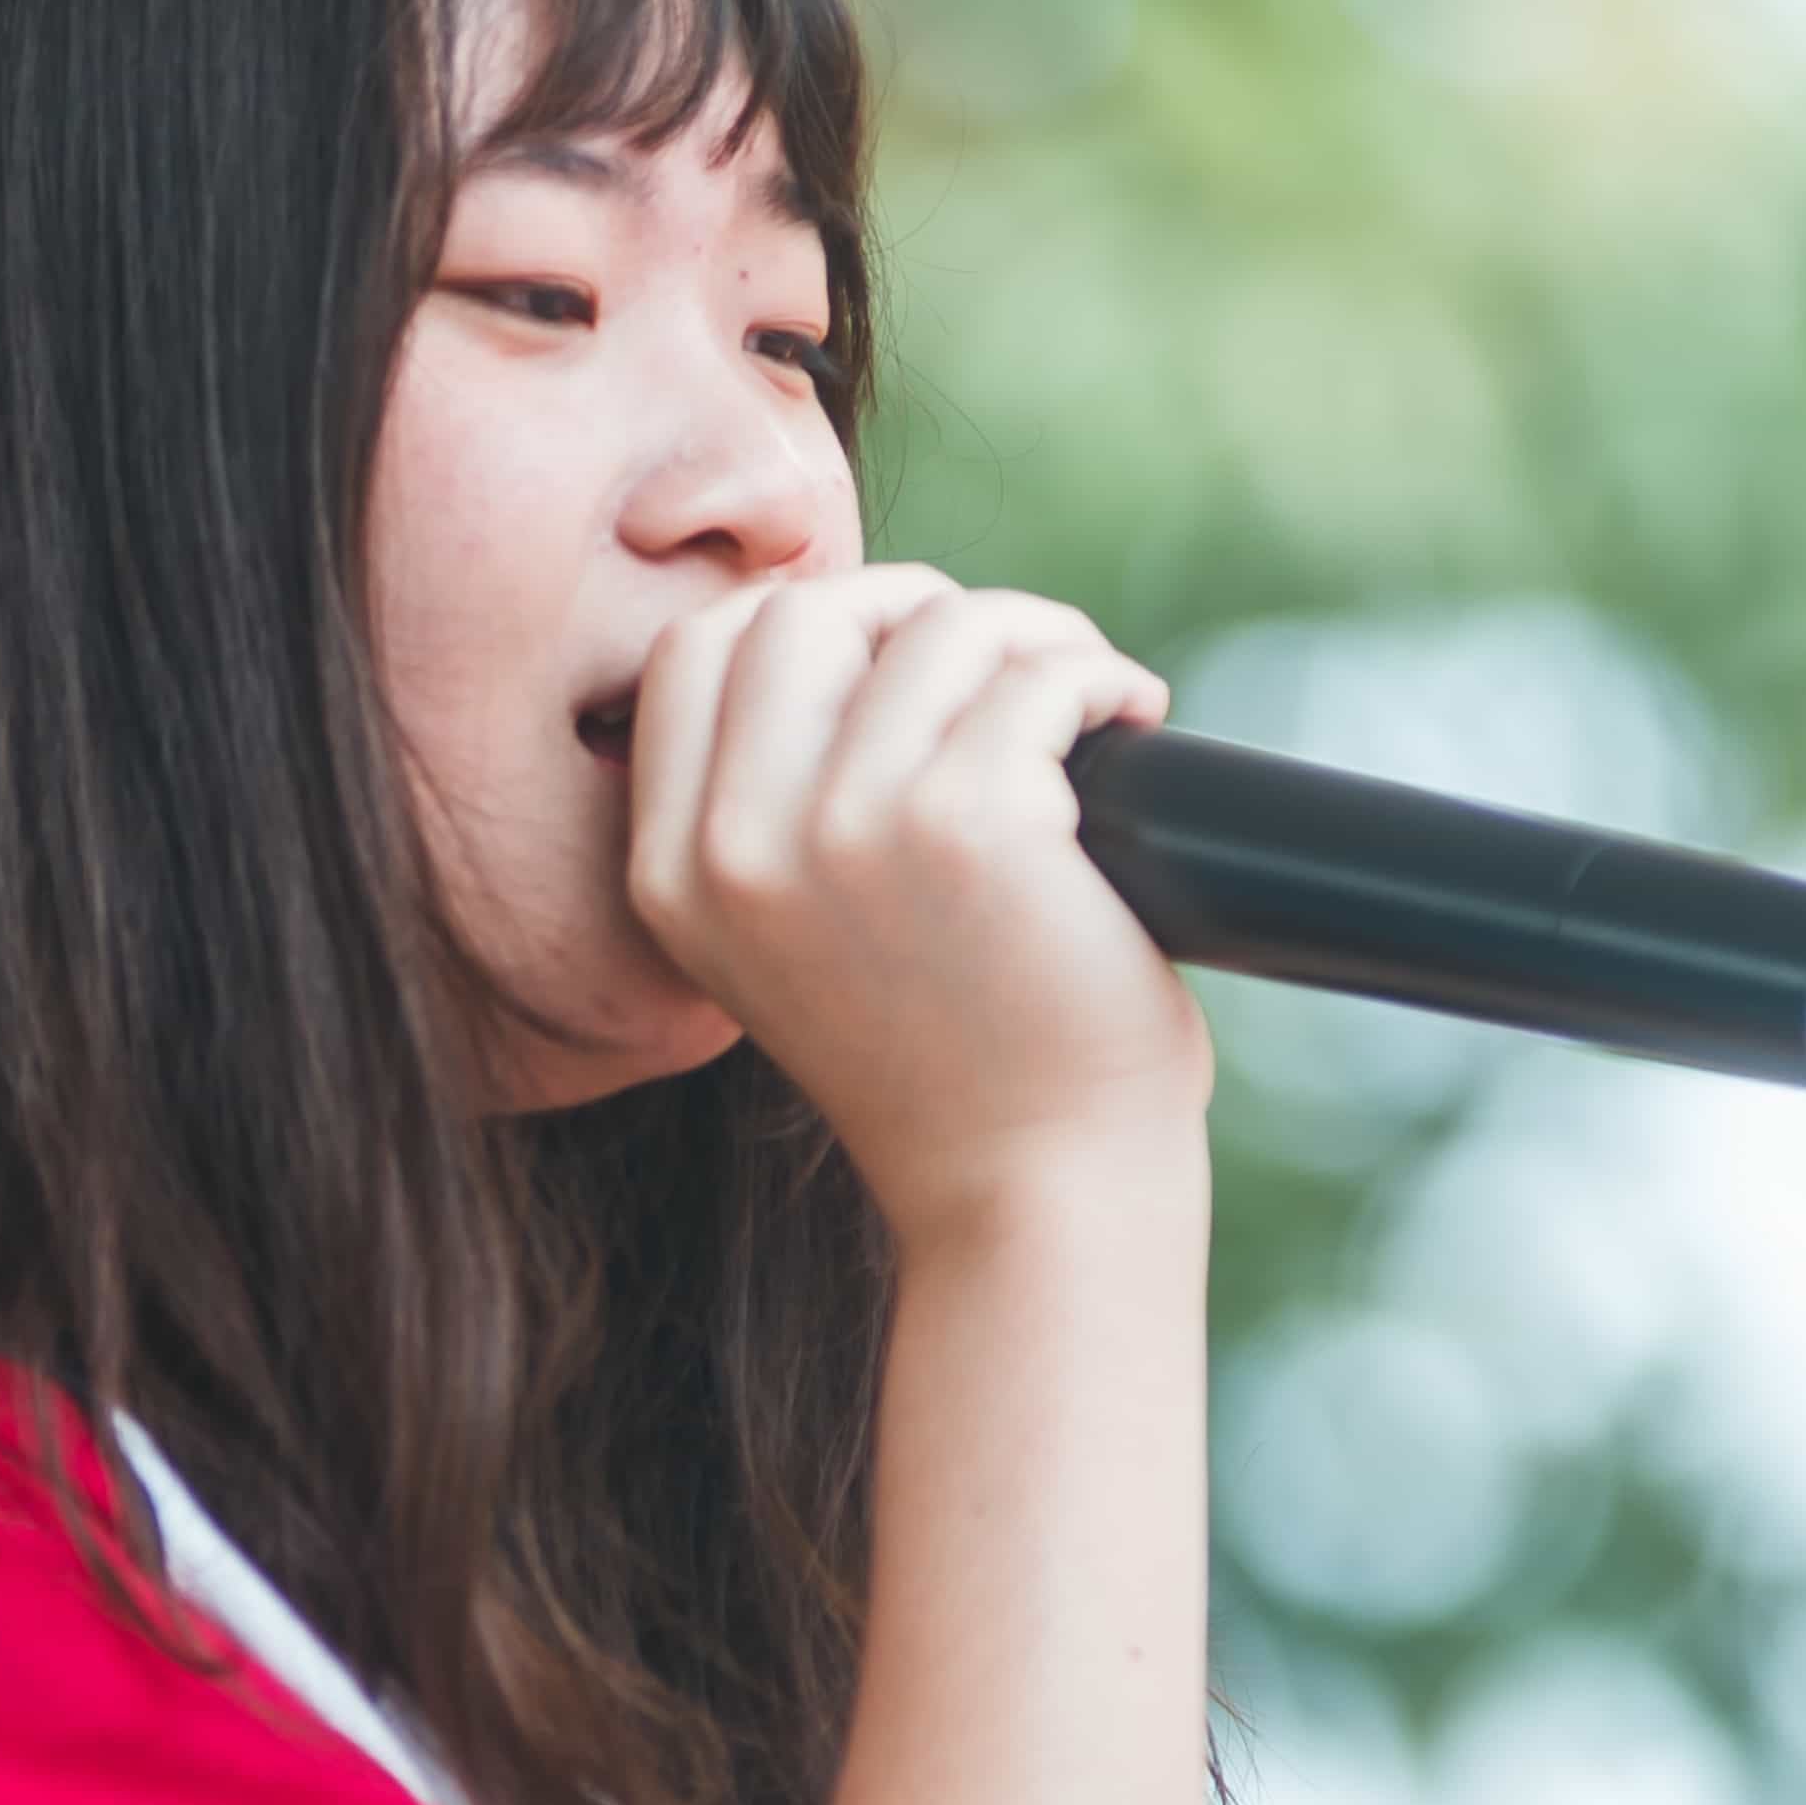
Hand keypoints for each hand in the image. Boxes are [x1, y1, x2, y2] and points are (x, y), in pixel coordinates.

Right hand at [623, 568, 1212, 1249]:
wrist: (1031, 1196)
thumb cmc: (946, 1068)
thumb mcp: (794, 944)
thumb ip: (776, 811)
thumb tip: (855, 634)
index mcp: (675, 876)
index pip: (693, 656)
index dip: (803, 624)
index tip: (898, 662)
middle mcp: (735, 847)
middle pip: (799, 614)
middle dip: (914, 608)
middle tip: (1003, 667)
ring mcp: (845, 827)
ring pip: (936, 625)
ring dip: (1033, 637)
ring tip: (1086, 698)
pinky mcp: (967, 819)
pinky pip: (1037, 672)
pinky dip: (1101, 678)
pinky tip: (1130, 722)